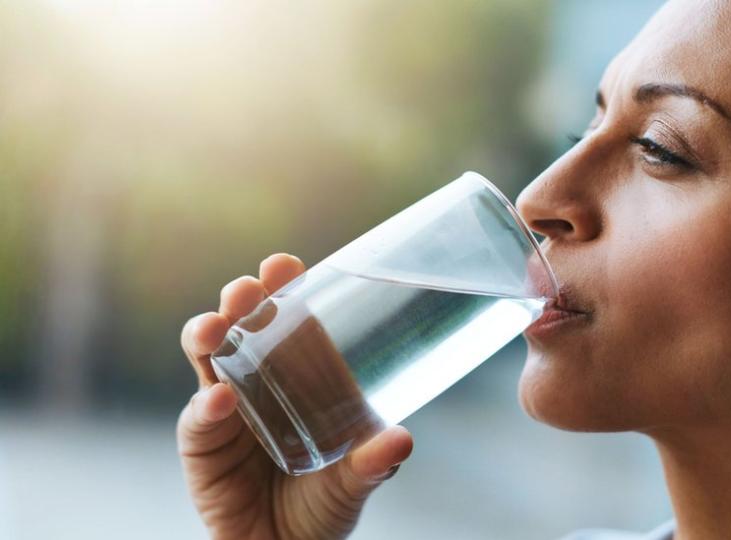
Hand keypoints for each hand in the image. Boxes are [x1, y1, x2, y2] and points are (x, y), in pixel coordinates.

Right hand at [178, 253, 413, 538]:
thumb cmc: (325, 505)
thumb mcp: (356, 481)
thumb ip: (375, 462)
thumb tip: (402, 438)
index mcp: (300, 374)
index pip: (288, 318)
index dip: (282, 287)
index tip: (285, 264)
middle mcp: (258, 381)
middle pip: (241, 325)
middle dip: (239, 300)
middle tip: (246, 291)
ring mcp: (226, 409)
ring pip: (206, 358)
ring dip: (207, 336)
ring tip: (216, 329)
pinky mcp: (203, 445)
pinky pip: (198, 420)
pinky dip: (205, 408)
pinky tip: (218, 401)